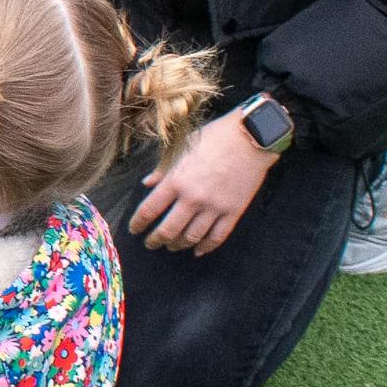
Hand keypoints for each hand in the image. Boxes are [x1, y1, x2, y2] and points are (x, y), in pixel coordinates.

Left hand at [127, 111, 279, 256]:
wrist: (251, 136)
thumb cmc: (214, 137)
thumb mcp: (183, 148)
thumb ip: (163, 168)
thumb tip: (147, 183)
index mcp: (176, 180)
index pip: (149, 210)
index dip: (138, 223)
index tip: (134, 229)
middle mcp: (193, 198)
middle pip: (168, 230)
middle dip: (155, 240)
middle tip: (150, 244)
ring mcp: (214, 207)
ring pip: (191, 237)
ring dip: (178, 245)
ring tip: (172, 246)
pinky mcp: (233, 211)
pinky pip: (217, 237)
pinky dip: (206, 247)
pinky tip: (198, 250)